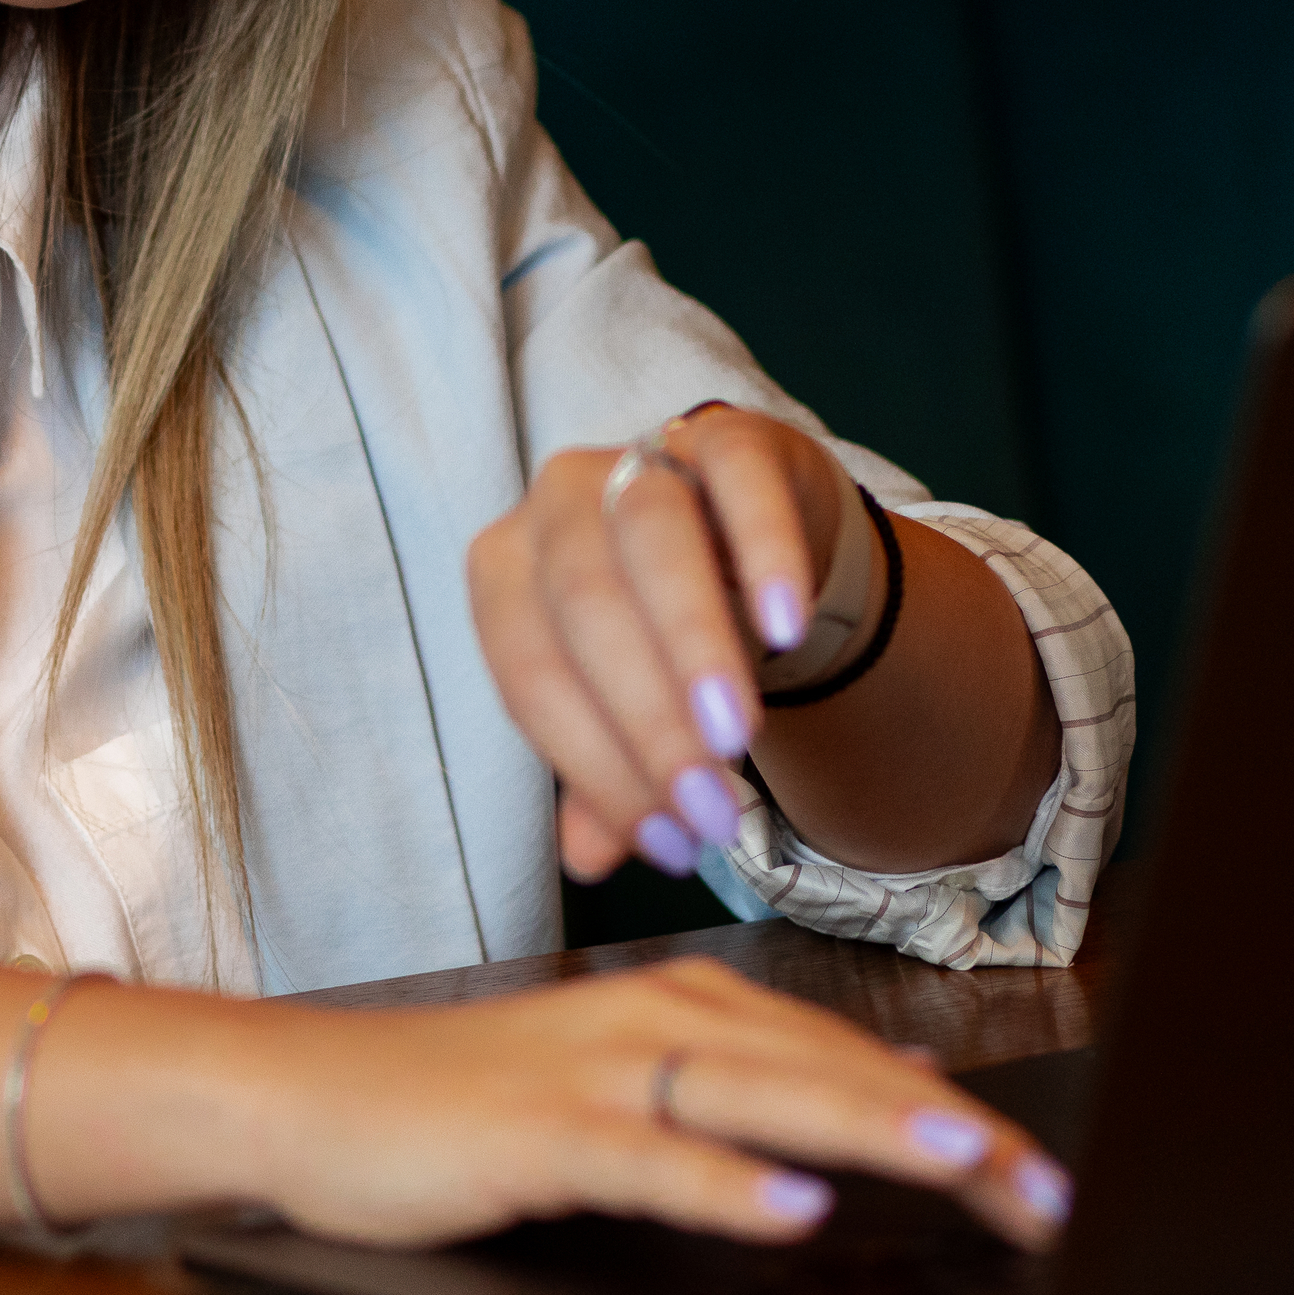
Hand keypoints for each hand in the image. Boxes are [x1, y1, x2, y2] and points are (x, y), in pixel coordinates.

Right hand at [233, 955, 1068, 1248]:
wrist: (315, 1093)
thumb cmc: (469, 1101)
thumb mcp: (621, 1081)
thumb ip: (741, 1083)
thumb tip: (882, 1104)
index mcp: (688, 1004)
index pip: (848, 1061)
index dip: (952, 1118)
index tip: (1037, 1177)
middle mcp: (659, 1018)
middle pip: (831, 1076)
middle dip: (949, 1134)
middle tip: (1046, 1190)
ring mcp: (599, 1071)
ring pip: (761, 1098)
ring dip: (867, 1128)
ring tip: (962, 1160)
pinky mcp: (540, 1133)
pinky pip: (650, 1160)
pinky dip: (725, 1186)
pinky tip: (790, 1210)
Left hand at [468, 403, 852, 879]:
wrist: (749, 536)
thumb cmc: (661, 636)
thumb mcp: (627, 708)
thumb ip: (605, 779)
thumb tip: (588, 859)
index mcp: (505, 574)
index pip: (530, 676)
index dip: (595, 768)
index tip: (668, 843)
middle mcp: (553, 504)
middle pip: (584, 611)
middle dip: (648, 723)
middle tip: (713, 811)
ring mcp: (639, 457)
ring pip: (649, 540)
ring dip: (692, 644)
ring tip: (738, 737)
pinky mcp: (726, 434)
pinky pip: (737, 478)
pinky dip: (763, 550)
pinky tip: (788, 625)